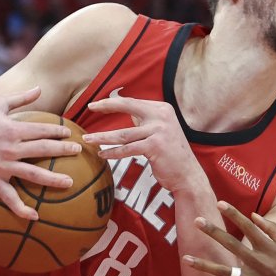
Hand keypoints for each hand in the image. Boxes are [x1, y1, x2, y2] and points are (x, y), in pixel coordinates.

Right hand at [0, 87, 81, 219]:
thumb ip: (20, 98)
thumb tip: (39, 88)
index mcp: (12, 128)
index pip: (41, 129)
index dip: (57, 131)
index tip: (70, 134)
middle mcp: (10, 147)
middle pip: (43, 149)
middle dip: (63, 150)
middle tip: (78, 152)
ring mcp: (2, 166)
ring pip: (32, 173)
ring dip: (52, 179)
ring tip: (70, 183)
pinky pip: (9, 197)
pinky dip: (21, 208)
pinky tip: (35, 216)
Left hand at [82, 89, 203, 192]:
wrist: (188, 174)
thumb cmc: (171, 154)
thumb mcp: (161, 130)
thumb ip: (147, 120)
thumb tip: (129, 111)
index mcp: (162, 109)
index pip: (132, 101)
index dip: (113, 102)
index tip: (97, 104)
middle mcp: (161, 116)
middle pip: (127, 106)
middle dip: (106, 106)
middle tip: (90, 107)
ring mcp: (159, 130)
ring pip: (123, 133)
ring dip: (102, 137)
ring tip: (88, 139)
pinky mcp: (154, 146)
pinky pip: (127, 149)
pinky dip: (113, 152)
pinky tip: (103, 154)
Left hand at [186, 202, 275, 275]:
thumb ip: (273, 229)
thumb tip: (253, 216)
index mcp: (270, 248)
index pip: (248, 226)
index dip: (233, 213)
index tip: (218, 203)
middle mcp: (259, 262)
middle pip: (231, 245)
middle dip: (213, 232)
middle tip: (196, 221)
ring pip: (224, 272)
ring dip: (204, 265)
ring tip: (186, 258)